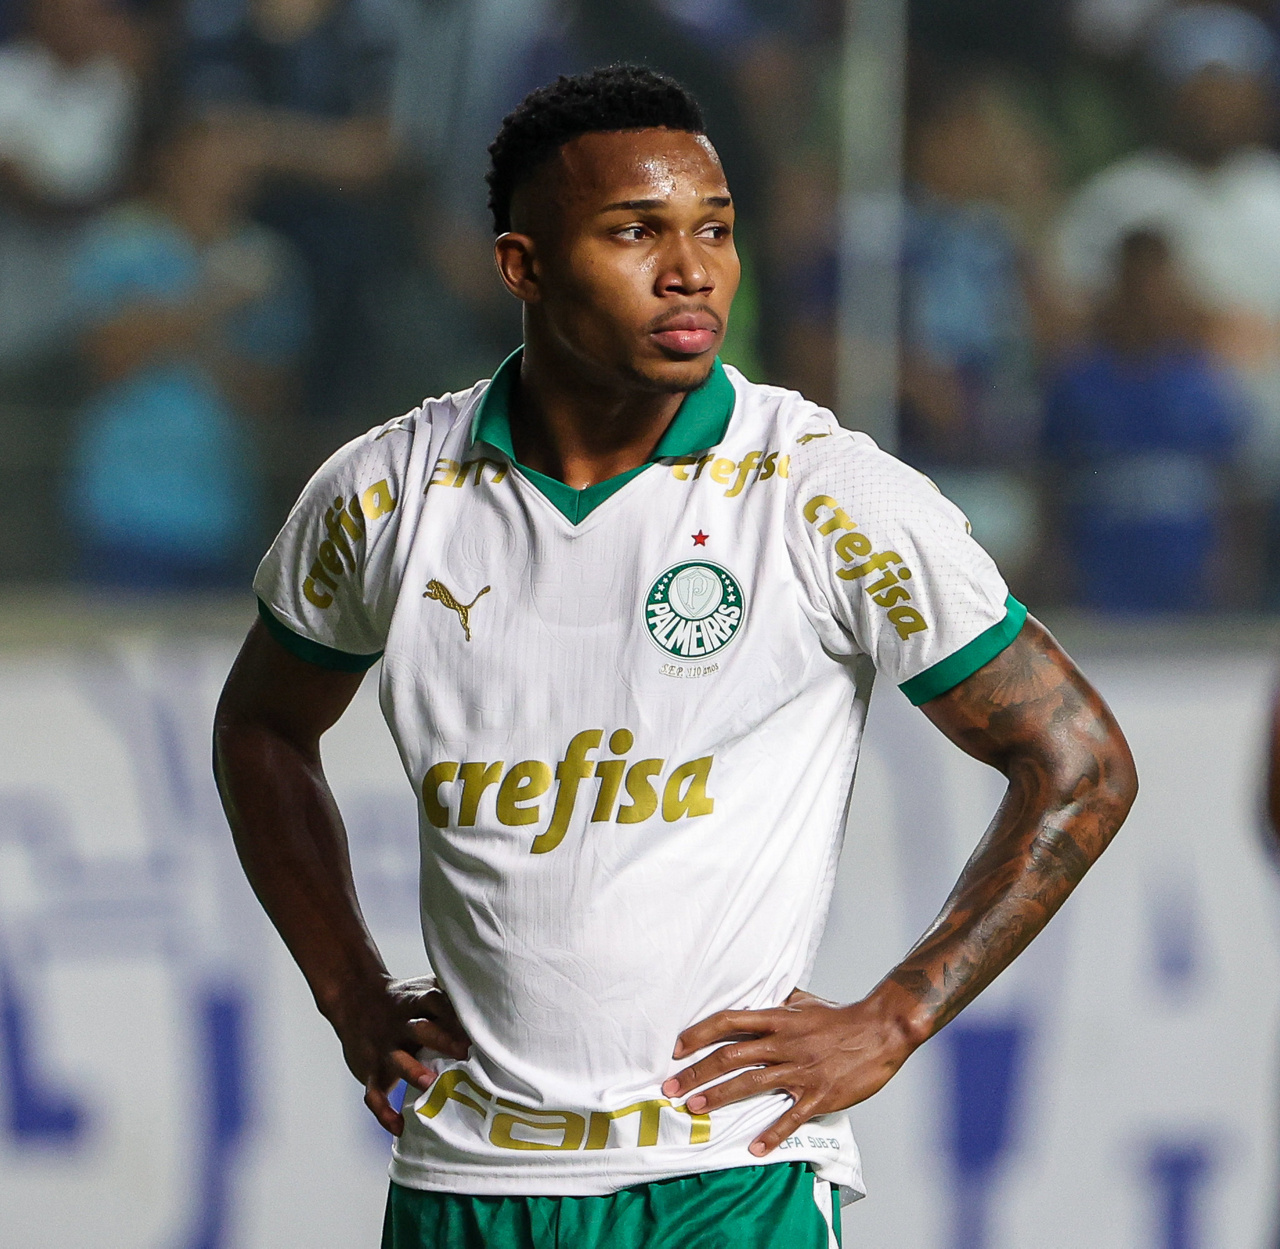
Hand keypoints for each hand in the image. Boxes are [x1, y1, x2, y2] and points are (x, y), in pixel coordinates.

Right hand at [327, 976, 470, 1135]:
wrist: (354, 998)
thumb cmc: (402, 999)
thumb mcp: (423, 988)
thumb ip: (450, 995)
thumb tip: (492, 994)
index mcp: (416, 1002)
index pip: (436, 1001)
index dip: (454, 1011)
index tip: (477, 1024)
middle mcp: (400, 1024)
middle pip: (420, 1028)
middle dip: (441, 1039)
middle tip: (465, 1051)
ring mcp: (384, 1048)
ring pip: (396, 1060)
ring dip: (412, 1071)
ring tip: (430, 1083)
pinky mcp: (370, 1071)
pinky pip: (373, 1094)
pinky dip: (383, 1113)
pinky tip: (399, 1127)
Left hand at [660, 987, 917, 1155]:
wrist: (881, 1029)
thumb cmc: (842, 1015)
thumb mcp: (805, 1001)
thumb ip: (780, 1002)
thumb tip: (764, 997)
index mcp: (778, 1019)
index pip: (729, 1022)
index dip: (699, 1034)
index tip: (677, 1048)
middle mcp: (783, 1043)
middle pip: (730, 1056)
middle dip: (696, 1072)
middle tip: (670, 1088)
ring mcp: (800, 1069)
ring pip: (751, 1084)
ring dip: (719, 1097)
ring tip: (694, 1108)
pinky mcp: (820, 1093)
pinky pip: (791, 1116)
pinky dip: (772, 1133)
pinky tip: (755, 1148)